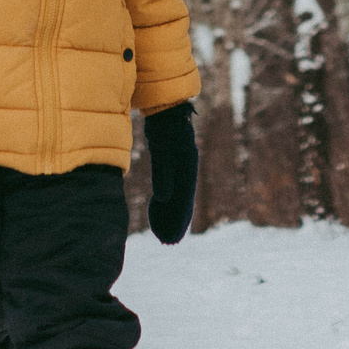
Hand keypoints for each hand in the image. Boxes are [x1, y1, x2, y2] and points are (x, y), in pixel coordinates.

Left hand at [144, 102, 197, 243]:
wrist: (166, 106)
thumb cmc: (164, 126)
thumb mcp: (162, 148)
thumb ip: (163, 171)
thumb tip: (165, 197)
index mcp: (189, 168)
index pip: (185, 201)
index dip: (179, 221)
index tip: (172, 238)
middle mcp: (188, 170)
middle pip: (183, 202)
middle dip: (175, 223)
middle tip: (167, 242)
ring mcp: (181, 167)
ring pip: (178, 196)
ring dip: (171, 215)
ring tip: (163, 234)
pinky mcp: (173, 164)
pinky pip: (172, 188)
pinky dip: (166, 202)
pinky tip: (159, 210)